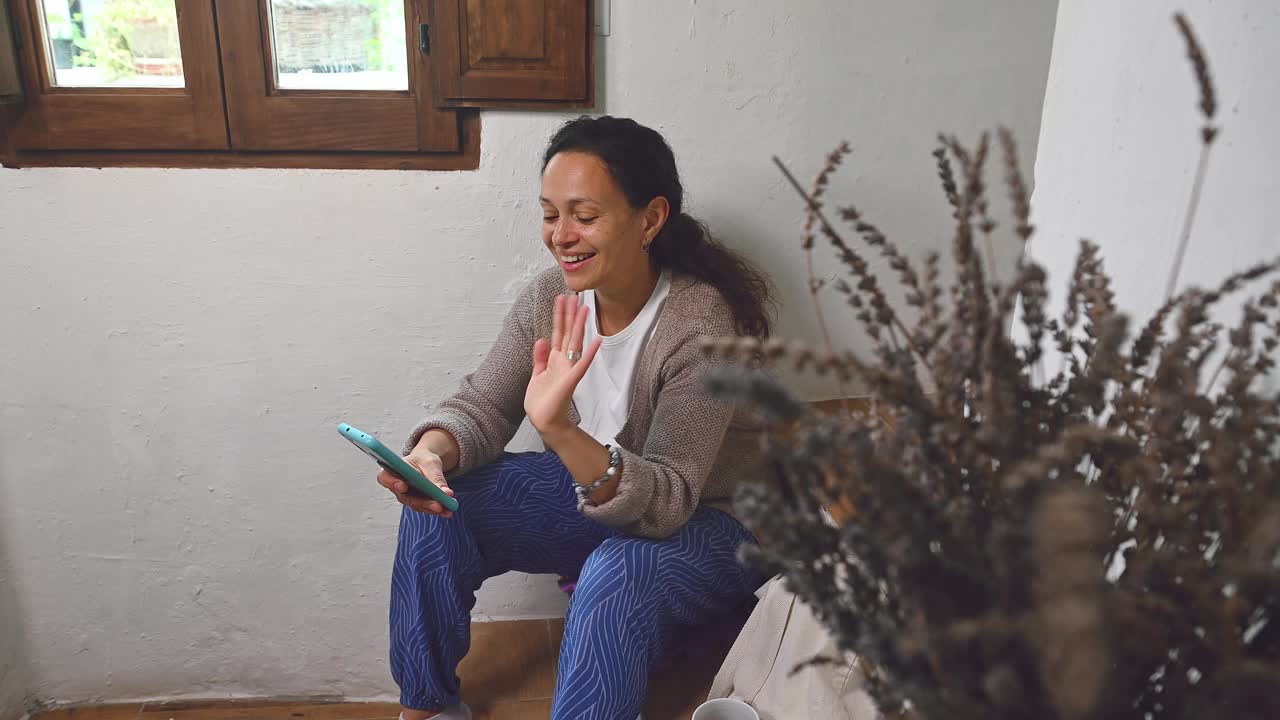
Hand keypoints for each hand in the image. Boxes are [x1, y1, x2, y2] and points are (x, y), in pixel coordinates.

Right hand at [376, 449, 455, 516]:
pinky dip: (438, 509)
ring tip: (446, 508)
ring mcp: (406, 497)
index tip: (403, 486)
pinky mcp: (417, 503)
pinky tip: (448, 511)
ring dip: (431, 508)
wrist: (428, 464)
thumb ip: (436, 477)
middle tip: (437, 505)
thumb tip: (446, 493)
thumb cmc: (424, 460)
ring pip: (416, 505)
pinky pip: (425, 507)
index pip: (385, 477)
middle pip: (405, 497)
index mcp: (393, 470)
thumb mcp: (431, 464)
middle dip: (422, 502)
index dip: (392, 482)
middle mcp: (397, 486)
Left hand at [525, 294, 600, 435]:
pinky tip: (597, 340)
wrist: (544, 421)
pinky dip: (589, 353)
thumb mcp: (537, 374)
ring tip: (584, 309)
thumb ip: (540, 357)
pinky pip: (581, 364)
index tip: (561, 299)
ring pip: (575, 343)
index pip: (558, 333)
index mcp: (554, 360)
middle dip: (570, 314)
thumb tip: (542, 339)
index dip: (559, 316)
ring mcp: (568, 369)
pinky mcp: (570, 380)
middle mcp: (563, 362)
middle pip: (568, 333)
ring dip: (579, 325)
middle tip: (574, 295)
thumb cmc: (542, 401)